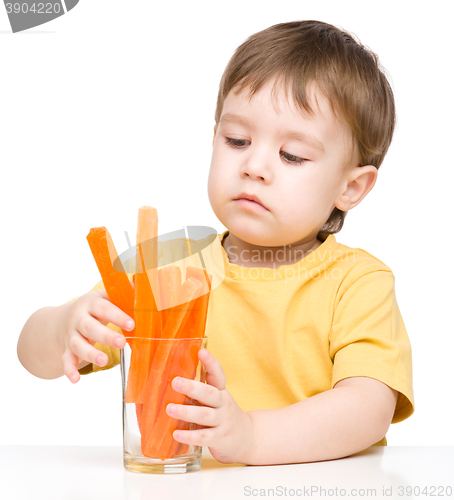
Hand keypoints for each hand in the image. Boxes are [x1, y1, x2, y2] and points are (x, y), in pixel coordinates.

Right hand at [58, 288, 134, 383]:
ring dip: (90, 354)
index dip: (118, 316)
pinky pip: (66, 360)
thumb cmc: (94, 308)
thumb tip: (143, 284)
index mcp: (91, 303)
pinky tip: (76, 380)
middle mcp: (78, 318)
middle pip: (90, 327)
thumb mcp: (105, 297)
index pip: (104, 308)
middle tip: (122, 343)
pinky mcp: (66, 349)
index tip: (132, 325)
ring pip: (78, 345)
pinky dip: (69, 370)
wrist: (64, 318)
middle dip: (106, 336)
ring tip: (104, 361)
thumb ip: (123, 293)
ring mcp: (71, 335)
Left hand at [166, 348, 254, 463]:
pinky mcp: (219, 439)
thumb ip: (200, 391)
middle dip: (192, 388)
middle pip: (209, 394)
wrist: (248, 438)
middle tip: (175, 382)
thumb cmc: (224, 415)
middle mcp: (223, 404)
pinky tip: (176, 434)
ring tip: (169, 409)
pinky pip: (204, 437)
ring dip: (186, 412)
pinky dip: (190, 436)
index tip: (201, 352)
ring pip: (205, 415)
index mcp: (221, 391)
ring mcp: (223, 421)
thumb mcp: (217, 399)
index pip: (218, 375)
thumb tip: (171, 378)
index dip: (211, 363)